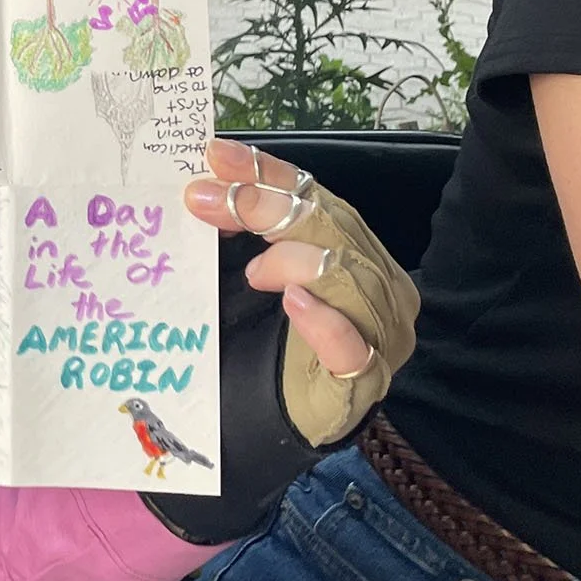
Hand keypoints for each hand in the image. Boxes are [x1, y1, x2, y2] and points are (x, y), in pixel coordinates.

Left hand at [140, 138, 419, 546]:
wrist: (257, 425)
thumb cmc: (251, 341)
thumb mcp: (237, 271)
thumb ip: (234, 227)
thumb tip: (202, 178)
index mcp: (348, 246)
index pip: (314, 195)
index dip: (266, 172)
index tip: (214, 156)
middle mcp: (375, 280)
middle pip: (331, 226)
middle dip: (267, 206)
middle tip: (202, 199)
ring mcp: (377, 331)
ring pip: (349, 273)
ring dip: (295, 258)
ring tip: (253, 266)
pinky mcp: (363, 380)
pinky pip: (353, 346)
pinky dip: (326, 322)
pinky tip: (294, 304)